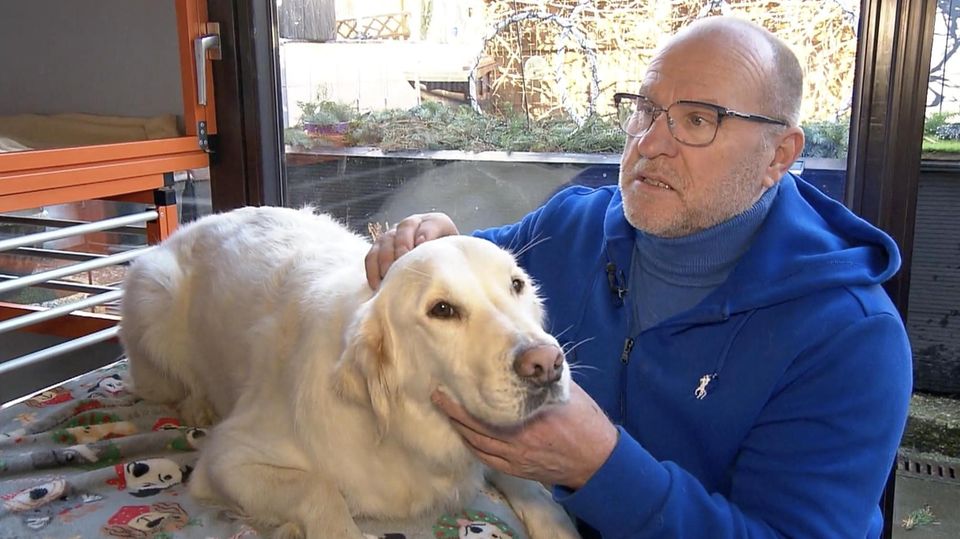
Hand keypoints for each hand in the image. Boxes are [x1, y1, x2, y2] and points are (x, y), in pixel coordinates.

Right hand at [364, 213, 458, 288]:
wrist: (434, 264)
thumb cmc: (445, 262)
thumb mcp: (451, 256)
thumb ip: (447, 257)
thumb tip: (434, 267)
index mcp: (435, 222)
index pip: (430, 225)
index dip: (426, 234)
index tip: (421, 246)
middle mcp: (413, 224)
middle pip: (405, 228)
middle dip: (403, 245)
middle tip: (403, 263)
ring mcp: (395, 234)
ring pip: (385, 240)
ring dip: (386, 258)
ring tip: (389, 276)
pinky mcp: (381, 247)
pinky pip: (372, 255)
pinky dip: (372, 269)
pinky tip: (377, 285)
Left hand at [432, 383, 617, 488]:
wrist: (598, 460)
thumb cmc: (584, 422)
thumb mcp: (565, 391)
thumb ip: (543, 377)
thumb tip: (528, 357)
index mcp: (528, 417)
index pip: (487, 407)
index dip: (465, 398)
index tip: (450, 383)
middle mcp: (517, 439)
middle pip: (475, 426)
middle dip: (453, 411)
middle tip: (438, 396)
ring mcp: (515, 457)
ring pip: (477, 444)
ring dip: (459, 428)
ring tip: (447, 413)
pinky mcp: (517, 470)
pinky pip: (486, 459)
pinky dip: (472, 446)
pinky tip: (465, 436)